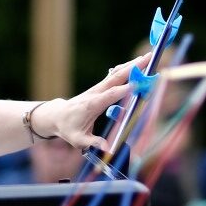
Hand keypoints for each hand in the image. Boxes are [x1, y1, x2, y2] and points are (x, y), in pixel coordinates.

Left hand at [30, 54, 150, 150]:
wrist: (58, 115)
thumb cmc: (68, 128)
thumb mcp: (78, 140)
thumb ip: (92, 143)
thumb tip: (107, 148)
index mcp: (91, 105)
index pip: (109, 95)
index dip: (123, 90)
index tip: (138, 85)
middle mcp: (95, 93)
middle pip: (115, 78)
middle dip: (132, 69)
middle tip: (148, 60)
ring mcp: (98, 88)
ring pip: (116, 74)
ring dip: (132, 65)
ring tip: (147, 57)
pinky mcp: (100, 87)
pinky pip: (114, 76)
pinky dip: (126, 69)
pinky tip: (136, 64)